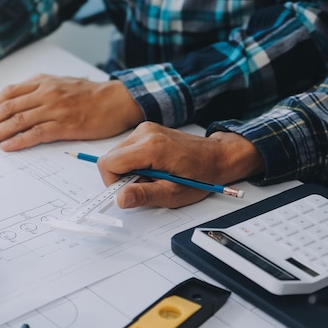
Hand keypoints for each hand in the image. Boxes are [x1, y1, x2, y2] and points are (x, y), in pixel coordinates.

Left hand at [0, 74, 144, 150]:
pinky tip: (6, 147)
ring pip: (17, 121)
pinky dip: (19, 140)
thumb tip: (16, 104)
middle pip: (7, 108)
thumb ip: (39, 90)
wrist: (116, 100)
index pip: (8, 94)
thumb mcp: (61, 84)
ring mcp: (54, 109)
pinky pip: (36, 133)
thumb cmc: (90, 95)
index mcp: (42, 82)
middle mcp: (45, 93)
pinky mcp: (65, 126)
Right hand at [96, 122, 264, 207]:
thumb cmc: (201, 175)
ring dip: (130, 170)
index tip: (128, 192)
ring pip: (118, 155)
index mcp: (151, 147)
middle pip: (111, 158)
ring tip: (153, 176)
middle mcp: (145, 133)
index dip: (112, 183)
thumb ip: (144, 195)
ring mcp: (146, 129)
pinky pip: (128, 149)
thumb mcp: (173, 193)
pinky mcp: (147, 130)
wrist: (218, 156)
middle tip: (146, 185)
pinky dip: (136, 162)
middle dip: (122, 177)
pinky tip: (153, 168)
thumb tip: (120, 198)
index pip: (108, 164)